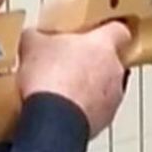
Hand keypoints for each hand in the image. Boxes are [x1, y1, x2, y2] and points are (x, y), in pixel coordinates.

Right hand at [18, 22, 131, 139]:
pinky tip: (63, 110)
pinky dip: (84, 109)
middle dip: (93, 62)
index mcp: (103, 44)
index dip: (106, 31)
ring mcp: (113, 98)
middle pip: (111, 61)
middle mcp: (114, 70)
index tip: (95, 32)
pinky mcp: (104, 121)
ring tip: (63, 91)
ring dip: (89, 88)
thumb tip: (32, 37)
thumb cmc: (50, 78)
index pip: (119, 30)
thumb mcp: (32, 45)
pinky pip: (97, 110)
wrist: (53, 120)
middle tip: (70, 62)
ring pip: (106, 88)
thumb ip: (37, 36)